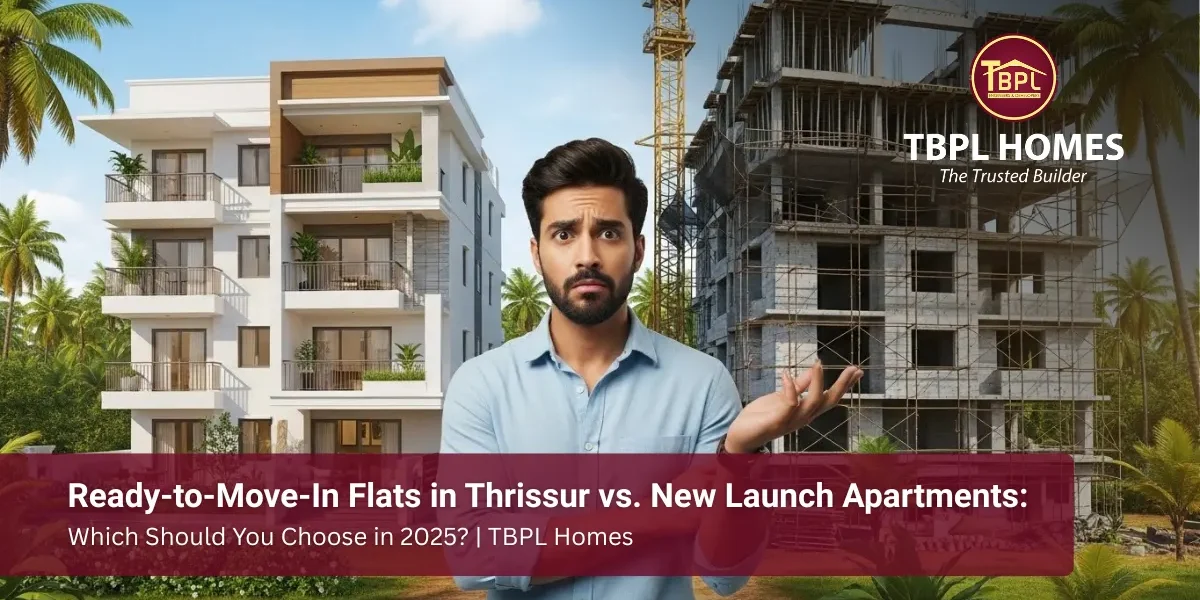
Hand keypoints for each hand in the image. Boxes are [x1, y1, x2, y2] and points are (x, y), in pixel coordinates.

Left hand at [724, 362, 862, 452]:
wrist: (741, 434)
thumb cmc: (763, 416)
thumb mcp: (783, 395)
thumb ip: (799, 385)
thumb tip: (814, 370)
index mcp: (806, 411)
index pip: (830, 397)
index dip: (845, 385)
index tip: (857, 370)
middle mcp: (803, 417)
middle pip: (828, 401)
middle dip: (842, 385)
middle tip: (853, 368)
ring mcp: (791, 421)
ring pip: (813, 403)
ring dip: (817, 382)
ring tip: (818, 364)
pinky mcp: (776, 422)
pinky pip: (789, 405)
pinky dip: (790, 388)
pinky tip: (785, 374)